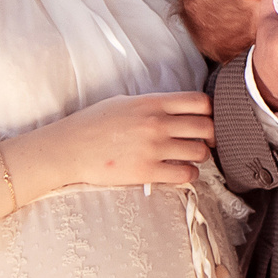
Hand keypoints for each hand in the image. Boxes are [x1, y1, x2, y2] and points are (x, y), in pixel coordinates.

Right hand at [19, 91, 214, 190]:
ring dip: (199, 157)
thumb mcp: (124, 102)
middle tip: (203, 142)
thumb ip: (154, 104)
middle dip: (209, 136)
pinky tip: (180, 173)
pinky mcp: (147, 172)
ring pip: (200, 152)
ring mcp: (153, 148)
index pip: (201, 102)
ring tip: (189, 159)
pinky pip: (186, 174)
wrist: (68, 149)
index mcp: (152, 103)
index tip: (204, 120)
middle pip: (207, 128)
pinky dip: (189, 175)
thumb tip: (179, 109)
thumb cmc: (93, 124)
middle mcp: (157, 123)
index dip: (209, 112)